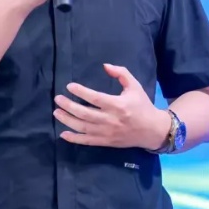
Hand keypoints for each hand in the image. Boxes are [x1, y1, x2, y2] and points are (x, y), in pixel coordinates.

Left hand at [53, 63, 170, 150]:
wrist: (153, 130)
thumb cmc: (142, 105)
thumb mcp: (135, 86)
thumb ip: (121, 73)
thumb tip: (105, 66)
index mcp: (118, 105)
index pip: (95, 98)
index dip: (81, 92)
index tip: (69, 86)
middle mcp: (110, 120)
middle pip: (84, 113)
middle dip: (68, 106)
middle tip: (58, 99)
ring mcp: (107, 133)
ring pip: (83, 128)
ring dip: (67, 120)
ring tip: (56, 112)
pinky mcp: (106, 142)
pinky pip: (87, 141)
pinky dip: (74, 139)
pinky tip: (63, 134)